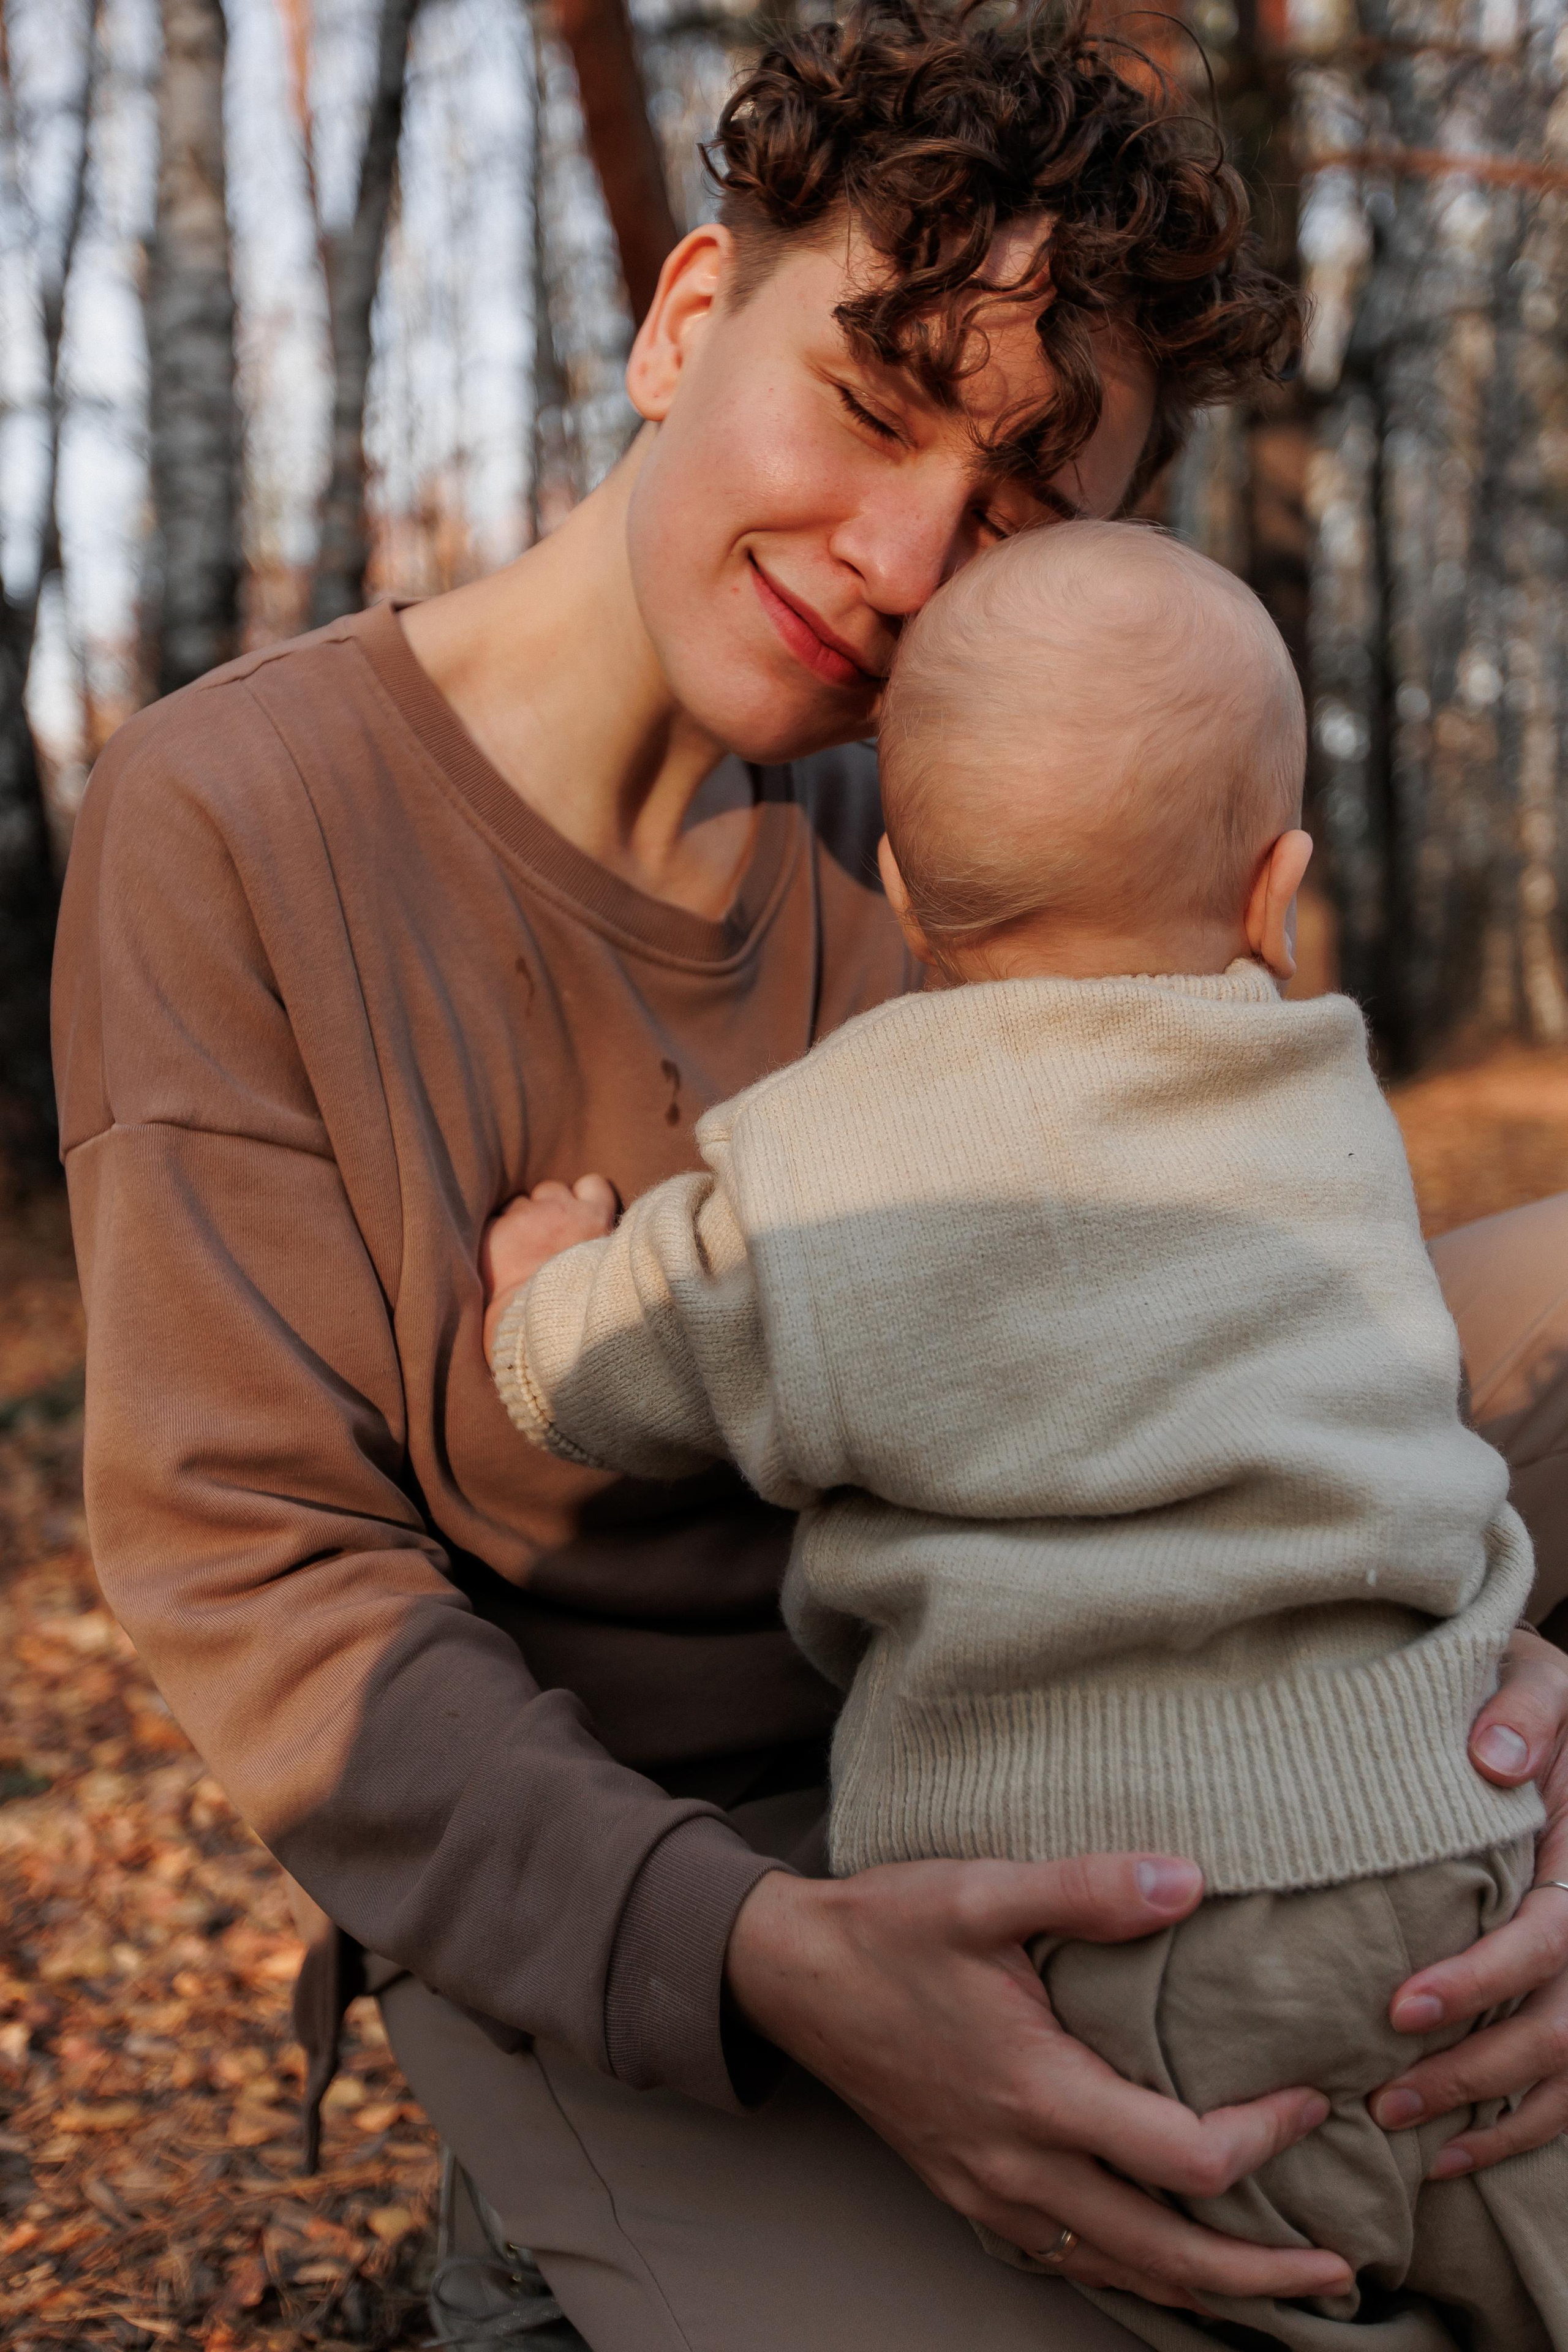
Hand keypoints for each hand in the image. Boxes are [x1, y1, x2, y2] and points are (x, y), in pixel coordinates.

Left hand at [480, 1175, 617, 1360]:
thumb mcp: (604, 1270)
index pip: (592, 1185)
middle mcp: (561, 1210)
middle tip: (543, 1240)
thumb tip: (591, 1239)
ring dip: (517, 1222)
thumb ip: (596, 1243)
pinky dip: (493, 1237)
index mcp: (594, 1220)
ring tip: (519, 1255)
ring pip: (518, 1204)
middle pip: (551, 1190)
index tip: (575, 1216)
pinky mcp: (494, 1228)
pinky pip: (491, 1221)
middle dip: (545, 1208)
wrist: (542, 1327)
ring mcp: (526, 1217)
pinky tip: (498, 1261)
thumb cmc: (579, 1308)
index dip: (581, 1198)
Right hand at [726, 1855, 1352, 2310]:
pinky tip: (1166, 2265)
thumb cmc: (889, 1928)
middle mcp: (1019, 2161)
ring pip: (1118, 2269)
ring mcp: (991, 2189)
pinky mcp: (970, 2192)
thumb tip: (1189, 1879)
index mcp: (1037, 2091)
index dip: (1264, 2139)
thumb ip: (1088, 1888)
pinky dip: (1133, 2273)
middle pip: (1167, 2252)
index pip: (1184, 2155)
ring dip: (1205, 2286)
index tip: (1311, 2101)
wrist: (791, 1974)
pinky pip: (1068, 2259)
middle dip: (1262, 2272)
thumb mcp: (983, 1889)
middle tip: (1342, 2270)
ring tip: (1275, 2286)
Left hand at [1371, 1627, 1567, 2171]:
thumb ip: (1523, 1711)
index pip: (1549, 1938)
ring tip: (1405, 2130)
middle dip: (1475, 2069)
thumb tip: (1491, 1760)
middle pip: (1562, 2025)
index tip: (1399, 2004)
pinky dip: (1523, 2127)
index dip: (1480, 1980)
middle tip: (1383, 2092)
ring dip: (1493, 2112)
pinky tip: (1457, 2149)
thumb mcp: (1535, 1676)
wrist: (1551, 1714)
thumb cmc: (1525, 1693)